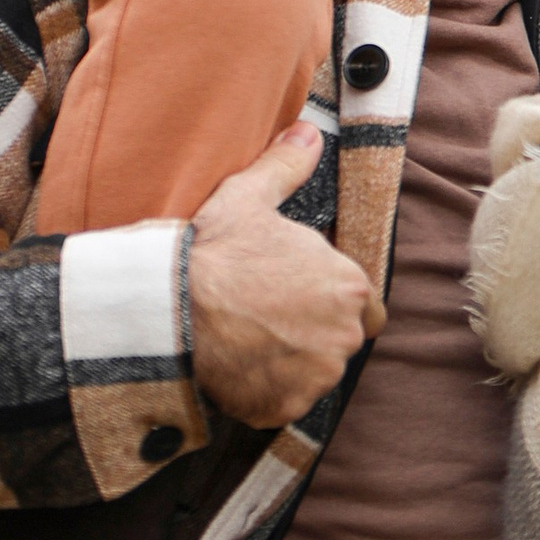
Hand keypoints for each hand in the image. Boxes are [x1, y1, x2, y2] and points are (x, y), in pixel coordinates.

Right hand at [188, 124, 381, 426]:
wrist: (171, 306)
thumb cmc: (214, 249)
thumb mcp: (250, 197)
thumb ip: (287, 166)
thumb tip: (307, 132)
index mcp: (348, 285)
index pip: (367, 307)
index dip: (335, 304)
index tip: (302, 300)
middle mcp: (343, 335)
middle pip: (338, 342)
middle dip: (310, 333)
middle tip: (264, 317)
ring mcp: (314, 377)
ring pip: (311, 374)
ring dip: (287, 363)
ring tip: (246, 341)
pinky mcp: (283, 407)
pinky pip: (279, 403)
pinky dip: (262, 392)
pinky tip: (234, 367)